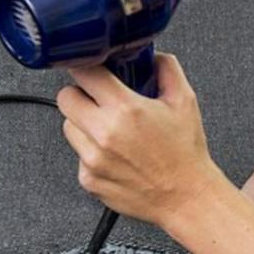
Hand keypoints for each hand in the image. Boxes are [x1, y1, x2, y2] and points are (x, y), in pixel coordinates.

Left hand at [56, 53, 226, 226]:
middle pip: (65, 98)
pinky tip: (116, 155)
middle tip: (101, 100)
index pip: (84, 74)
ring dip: (84, 124)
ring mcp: (92, 159)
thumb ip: (167, 70)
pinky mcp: (88, 179)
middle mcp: (104, 134)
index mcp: (127, 110)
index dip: (86, 67)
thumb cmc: (186, 153)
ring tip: (112, 131)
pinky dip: (92, 151)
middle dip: (81, 95)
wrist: (187, 196)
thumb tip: (154, 56)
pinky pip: (78, 155)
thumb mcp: (185, 102)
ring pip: (69, 127)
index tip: (90, 68)